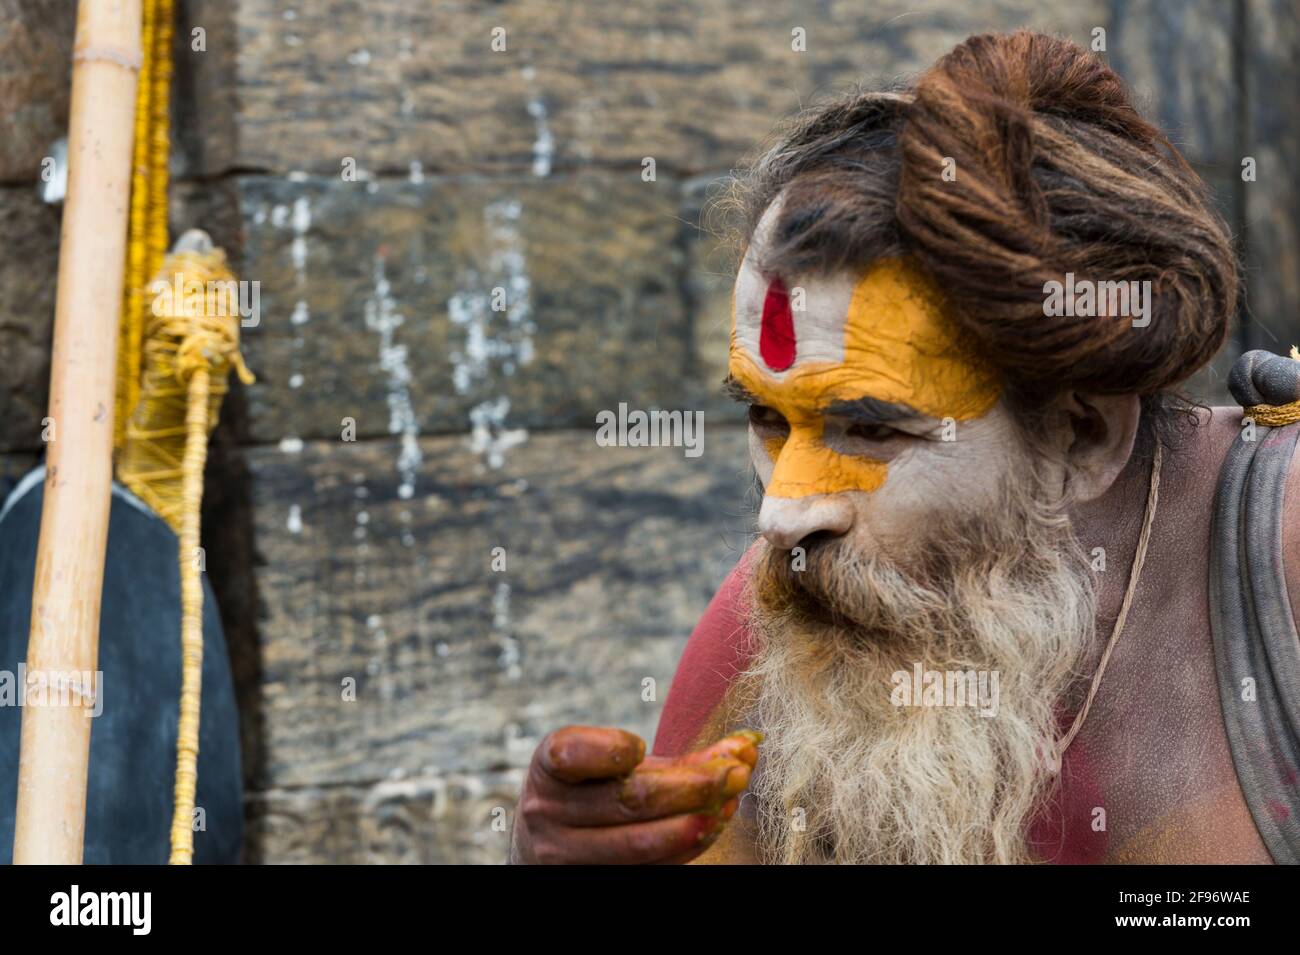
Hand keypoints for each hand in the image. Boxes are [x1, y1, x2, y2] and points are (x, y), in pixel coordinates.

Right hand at [510, 725, 759, 863]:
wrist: (552, 839)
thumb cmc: (596, 788)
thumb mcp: (620, 763)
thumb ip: (676, 758)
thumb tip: (744, 750)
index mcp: (548, 768)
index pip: (570, 754)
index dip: (610, 749)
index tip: (640, 745)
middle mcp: (547, 813)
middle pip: (626, 800)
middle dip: (690, 786)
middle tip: (733, 773)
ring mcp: (565, 856)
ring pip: (638, 844)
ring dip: (695, 823)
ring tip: (731, 802)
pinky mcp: (591, 882)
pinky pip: (648, 870)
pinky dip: (687, 848)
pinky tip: (713, 825)